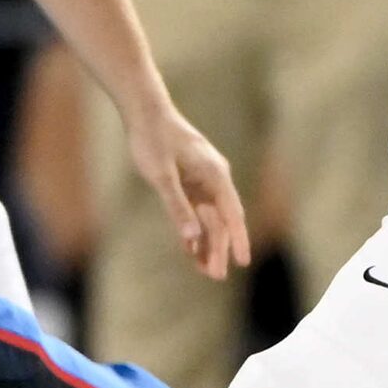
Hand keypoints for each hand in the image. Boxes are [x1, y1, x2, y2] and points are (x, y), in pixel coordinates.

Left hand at [125, 104, 250, 280]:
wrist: (144, 111)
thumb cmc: (153, 138)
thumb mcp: (162, 175)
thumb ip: (177, 207)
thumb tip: (192, 237)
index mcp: (215, 175)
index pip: (232, 214)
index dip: (237, 239)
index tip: (243, 261)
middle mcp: (214, 178)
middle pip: (221, 220)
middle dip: (219, 248)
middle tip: (217, 276)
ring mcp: (202, 180)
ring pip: (209, 218)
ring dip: (207, 242)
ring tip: (205, 270)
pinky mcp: (189, 180)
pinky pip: (196, 210)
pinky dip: (194, 229)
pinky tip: (191, 249)